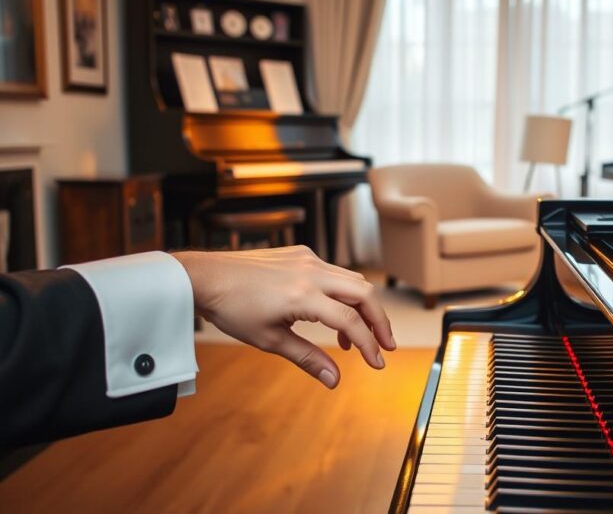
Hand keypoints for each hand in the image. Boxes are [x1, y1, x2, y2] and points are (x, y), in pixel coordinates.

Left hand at [171, 246, 395, 388]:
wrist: (205, 277)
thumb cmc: (232, 309)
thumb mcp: (269, 340)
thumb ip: (307, 358)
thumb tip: (334, 381)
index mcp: (303, 296)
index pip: (350, 321)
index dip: (369, 344)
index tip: (377, 363)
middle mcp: (311, 272)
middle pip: (365, 294)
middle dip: (380, 321)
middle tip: (385, 345)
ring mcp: (308, 259)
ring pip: (353, 281)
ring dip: (362, 308)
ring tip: (355, 337)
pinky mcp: (301, 253)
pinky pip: (335, 272)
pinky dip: (343, 294)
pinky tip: (331, 313)